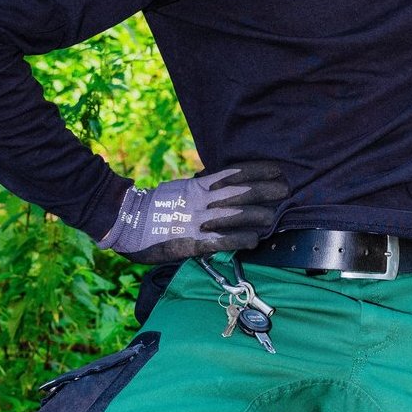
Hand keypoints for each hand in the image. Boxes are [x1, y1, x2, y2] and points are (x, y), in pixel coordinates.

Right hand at [98, 161, 287, 263]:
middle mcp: (200, 200)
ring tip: (273, 215)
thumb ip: (202, 189)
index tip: (276, 169)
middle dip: (263, 189)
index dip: (256, 171)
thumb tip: (223, 184)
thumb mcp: (181, 190)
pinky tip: (254, 240)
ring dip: (256, 214)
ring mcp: (196, 221)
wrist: (127, 222)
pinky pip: (220, 241)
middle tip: (285, 188)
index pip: (233, 173)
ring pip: (233, 215)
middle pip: (238, 191)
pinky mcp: (191, 242)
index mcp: (198, 186)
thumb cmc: (155, 207)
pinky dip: (239, 240)